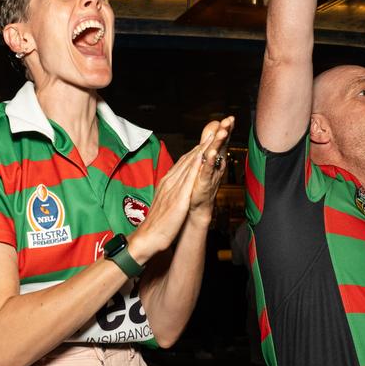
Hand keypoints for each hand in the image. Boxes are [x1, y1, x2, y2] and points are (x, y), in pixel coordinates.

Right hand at [127, 141, 206, 262]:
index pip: (185, 162)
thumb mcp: (166, 202)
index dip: (198, 149)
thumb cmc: (157, 223)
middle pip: (189, 158)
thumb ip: (172, 192)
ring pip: (190, 163)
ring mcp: (174, 188)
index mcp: (168, 182)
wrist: (148, 238)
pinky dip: (196, 165)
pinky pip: (189, 179)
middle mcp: (171, 181)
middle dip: (204, 142)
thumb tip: (177, 186)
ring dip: (203, 148)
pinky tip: (204, 156)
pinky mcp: (178, 198)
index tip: (209, 137)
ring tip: (214, 135)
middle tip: (217, 127)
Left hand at [189, 117, 234, 223]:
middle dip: (225, 132)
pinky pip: (207, 170)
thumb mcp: (206, 157)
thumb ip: (209, 141)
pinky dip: (209, 161)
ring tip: (222, 132)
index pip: (221, 139)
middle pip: (221, 144)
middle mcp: (216, 163)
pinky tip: (210, 153)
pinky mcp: (204, 181)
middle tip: (230, 121)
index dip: (226, 129)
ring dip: (219, 143)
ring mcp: (211, 172)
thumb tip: (213, 126)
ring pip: (215, 155)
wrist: (198, 203)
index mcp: (215, 156)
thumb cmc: (202, 180)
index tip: (230, 118)